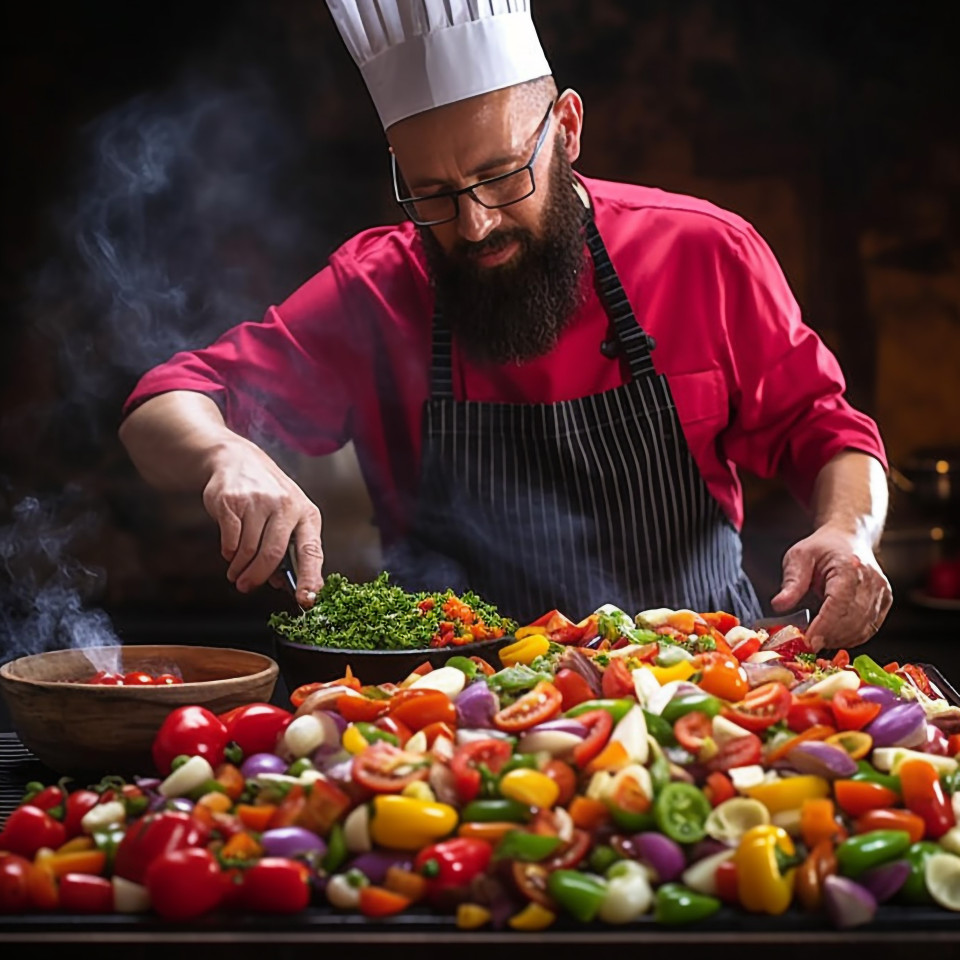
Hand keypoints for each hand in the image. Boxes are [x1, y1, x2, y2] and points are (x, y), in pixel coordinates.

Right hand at [201, 438, 323, 607]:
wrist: (237, 460)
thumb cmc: (267, 496)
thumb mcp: (288, 516)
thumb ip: (288, 548)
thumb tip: (282, 583)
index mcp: (306, 514)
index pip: (312, 551)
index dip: (310, 578)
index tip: (307, 599)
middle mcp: (286, 506)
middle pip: (273, 554)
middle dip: (258, 577)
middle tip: (246, 587)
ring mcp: (258, 502)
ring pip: (249, 550)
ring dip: (240, 568)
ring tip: (236, 572)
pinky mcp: (233, 501)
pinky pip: (230, 540)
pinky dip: (228, 552)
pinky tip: (230, 551)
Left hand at [770, 524, 892, 651]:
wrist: (848, 538)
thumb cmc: (823, 547)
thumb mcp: (799, 557)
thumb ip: (791, 582)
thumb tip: (779, 605)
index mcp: (850, 567)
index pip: (839, 604)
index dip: (824, 626)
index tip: (808, 642)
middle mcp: (872, 581)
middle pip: (852, 620)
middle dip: (828, 636)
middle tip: (806, 644)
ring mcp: (882, 593)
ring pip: (862, 629)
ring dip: (838, 639)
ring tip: (816, 638)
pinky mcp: (884, 603)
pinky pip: (869, 629)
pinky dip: (849, 637)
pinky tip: (832, 635)